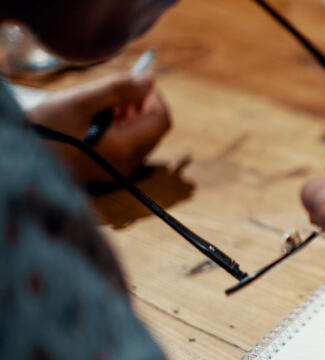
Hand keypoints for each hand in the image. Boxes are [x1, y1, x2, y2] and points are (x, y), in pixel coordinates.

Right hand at [26, 74, 170, 183]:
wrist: (20, 159)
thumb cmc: (46, 129)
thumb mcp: (81, 102)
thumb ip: (118, 90)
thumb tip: (150, 81)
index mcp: (126, 148)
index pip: (161, 120)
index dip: (154, 97)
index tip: (136, 82)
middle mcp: (127, 165)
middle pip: (153, 130)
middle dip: (141, 106)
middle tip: (116, 92)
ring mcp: (118, 172)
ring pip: (140, 138)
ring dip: (129, 117)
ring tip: (101, 104)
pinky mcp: (106, 172)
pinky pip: (125, 147)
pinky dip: (119, 129)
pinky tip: (96, 120)